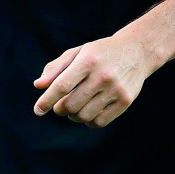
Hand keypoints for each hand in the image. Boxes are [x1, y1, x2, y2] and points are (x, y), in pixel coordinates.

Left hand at [32, 31, 152, 127]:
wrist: (137, 51)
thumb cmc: (100, 52)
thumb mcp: (78, 53)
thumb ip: (56, 68)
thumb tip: (38, 86)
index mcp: (88, 60)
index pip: (62, 85)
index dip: (47, 100)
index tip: (37, 110)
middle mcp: (102, 75)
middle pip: (71, 105)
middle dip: (60, 109)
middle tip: (60, 105)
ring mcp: (116, 90)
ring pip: (84, 116)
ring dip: (73, 116)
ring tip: (75, 106)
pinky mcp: (125, 101)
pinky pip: (99, 122)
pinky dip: (88, 121)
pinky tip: (88, 111)